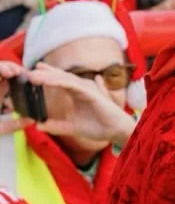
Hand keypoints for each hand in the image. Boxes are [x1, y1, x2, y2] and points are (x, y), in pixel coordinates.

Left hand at [0, 60, 133, 146]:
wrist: (116, 132)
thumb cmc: (98, 127)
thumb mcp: (71, 127)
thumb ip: (56, 126)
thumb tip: (38, 125)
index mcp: (77, 94)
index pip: (60, 82)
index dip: (48, 76)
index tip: (34, 73)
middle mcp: (82, 88)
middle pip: (61, 77)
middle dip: (45, 73)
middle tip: (30, 71)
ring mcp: (87, 89)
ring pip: (64, 79)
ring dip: (48, 76)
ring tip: (34, 75)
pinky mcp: (91, 92)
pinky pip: (72, 84)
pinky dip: (59, 81)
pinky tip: (48, 80)